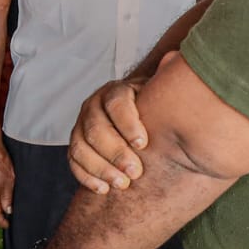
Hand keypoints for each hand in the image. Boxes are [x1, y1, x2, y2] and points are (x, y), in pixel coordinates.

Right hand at [67, 71, 160, 194]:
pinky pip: (74, 161)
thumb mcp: (163, 94)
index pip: (116, 103)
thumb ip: (169, 80)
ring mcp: (82, 126)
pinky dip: (86, 176)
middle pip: (96, 128)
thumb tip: (174, 59)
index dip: (128, 123)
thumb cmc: (155, 109)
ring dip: (101, 167)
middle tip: (135, 172)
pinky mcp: (77, 146)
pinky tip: (103, 189)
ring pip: (81, 146)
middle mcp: (94, 106)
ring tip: (123, 185)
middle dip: (115, 152)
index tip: (143, 143)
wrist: (141, 121)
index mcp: (116, 91)